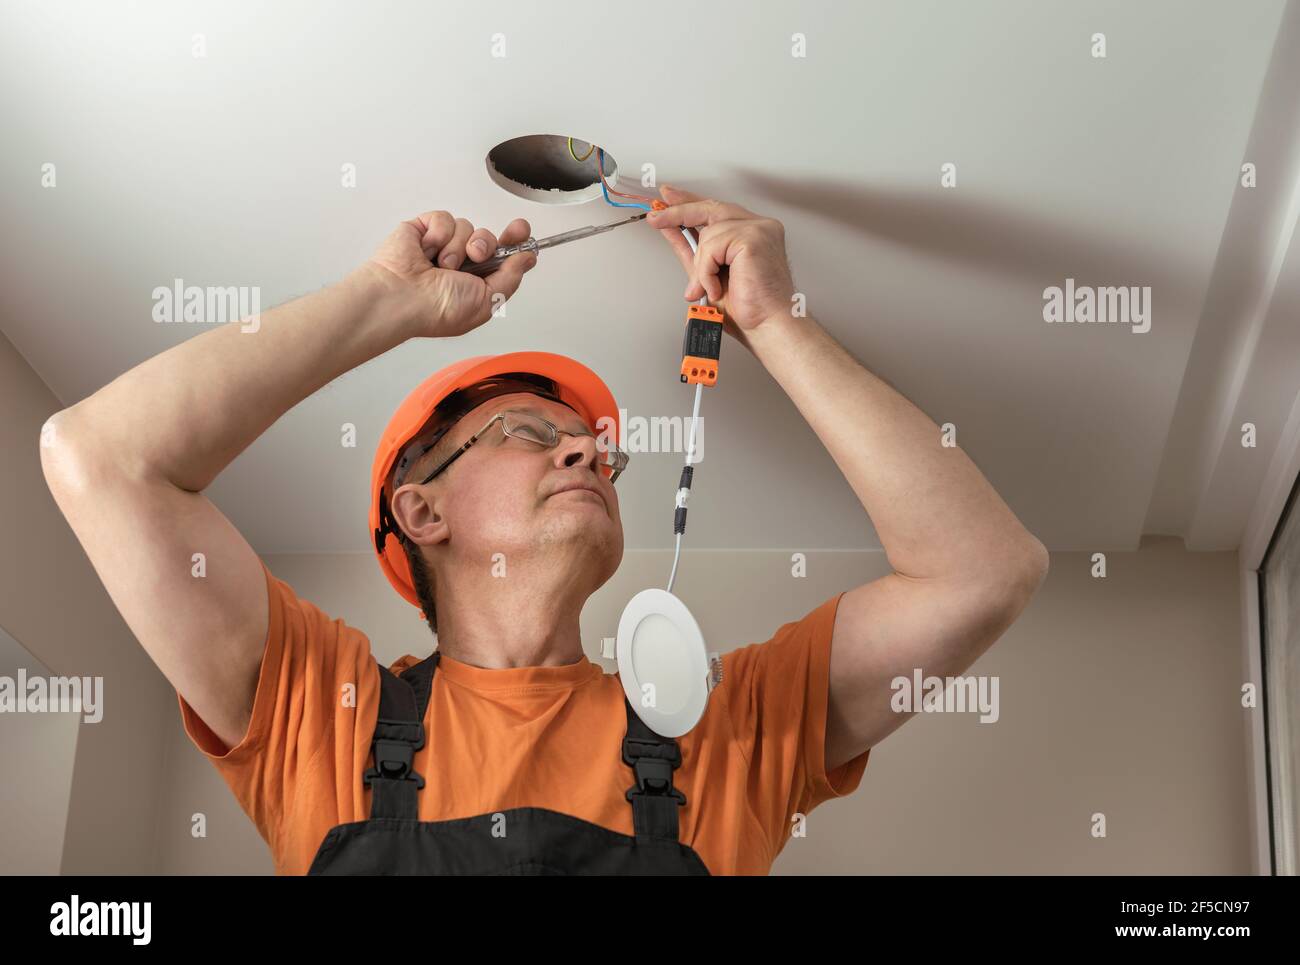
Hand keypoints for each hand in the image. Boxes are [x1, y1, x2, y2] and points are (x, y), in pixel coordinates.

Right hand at [365, 210, 537, 336]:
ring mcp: (441, 245)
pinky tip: (427, 251)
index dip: (515, 241)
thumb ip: (511, 277)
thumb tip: (528, 258)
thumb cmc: (436, 309)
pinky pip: (444, 218)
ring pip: (468, 227)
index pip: (502, 256)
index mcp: (476, 282)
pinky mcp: (423, 229)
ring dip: (458, 247)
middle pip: (488, 238)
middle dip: (486, 244)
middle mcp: (460, 264)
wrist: (402, 297)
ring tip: (442, 265)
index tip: (521, 230)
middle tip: (475, 256)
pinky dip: (438, 235)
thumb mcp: (487, 300)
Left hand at [646, 185, 796, 347]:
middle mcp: (759, 227)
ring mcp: (759, 229)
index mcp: (751, 233)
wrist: (765, 327)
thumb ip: (692, 251)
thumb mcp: (708, 274)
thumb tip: (671, 230)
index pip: (717, 210)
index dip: (690, 203)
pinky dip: (707, 271)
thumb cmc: (748, 308)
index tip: (668, 198)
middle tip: (656, 217)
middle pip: (711, 208)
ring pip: (708, 234)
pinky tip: (716, 287)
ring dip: (701, 266)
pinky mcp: (753, 238)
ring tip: (709, 288)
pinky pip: (712, 246)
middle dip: (679, 212)